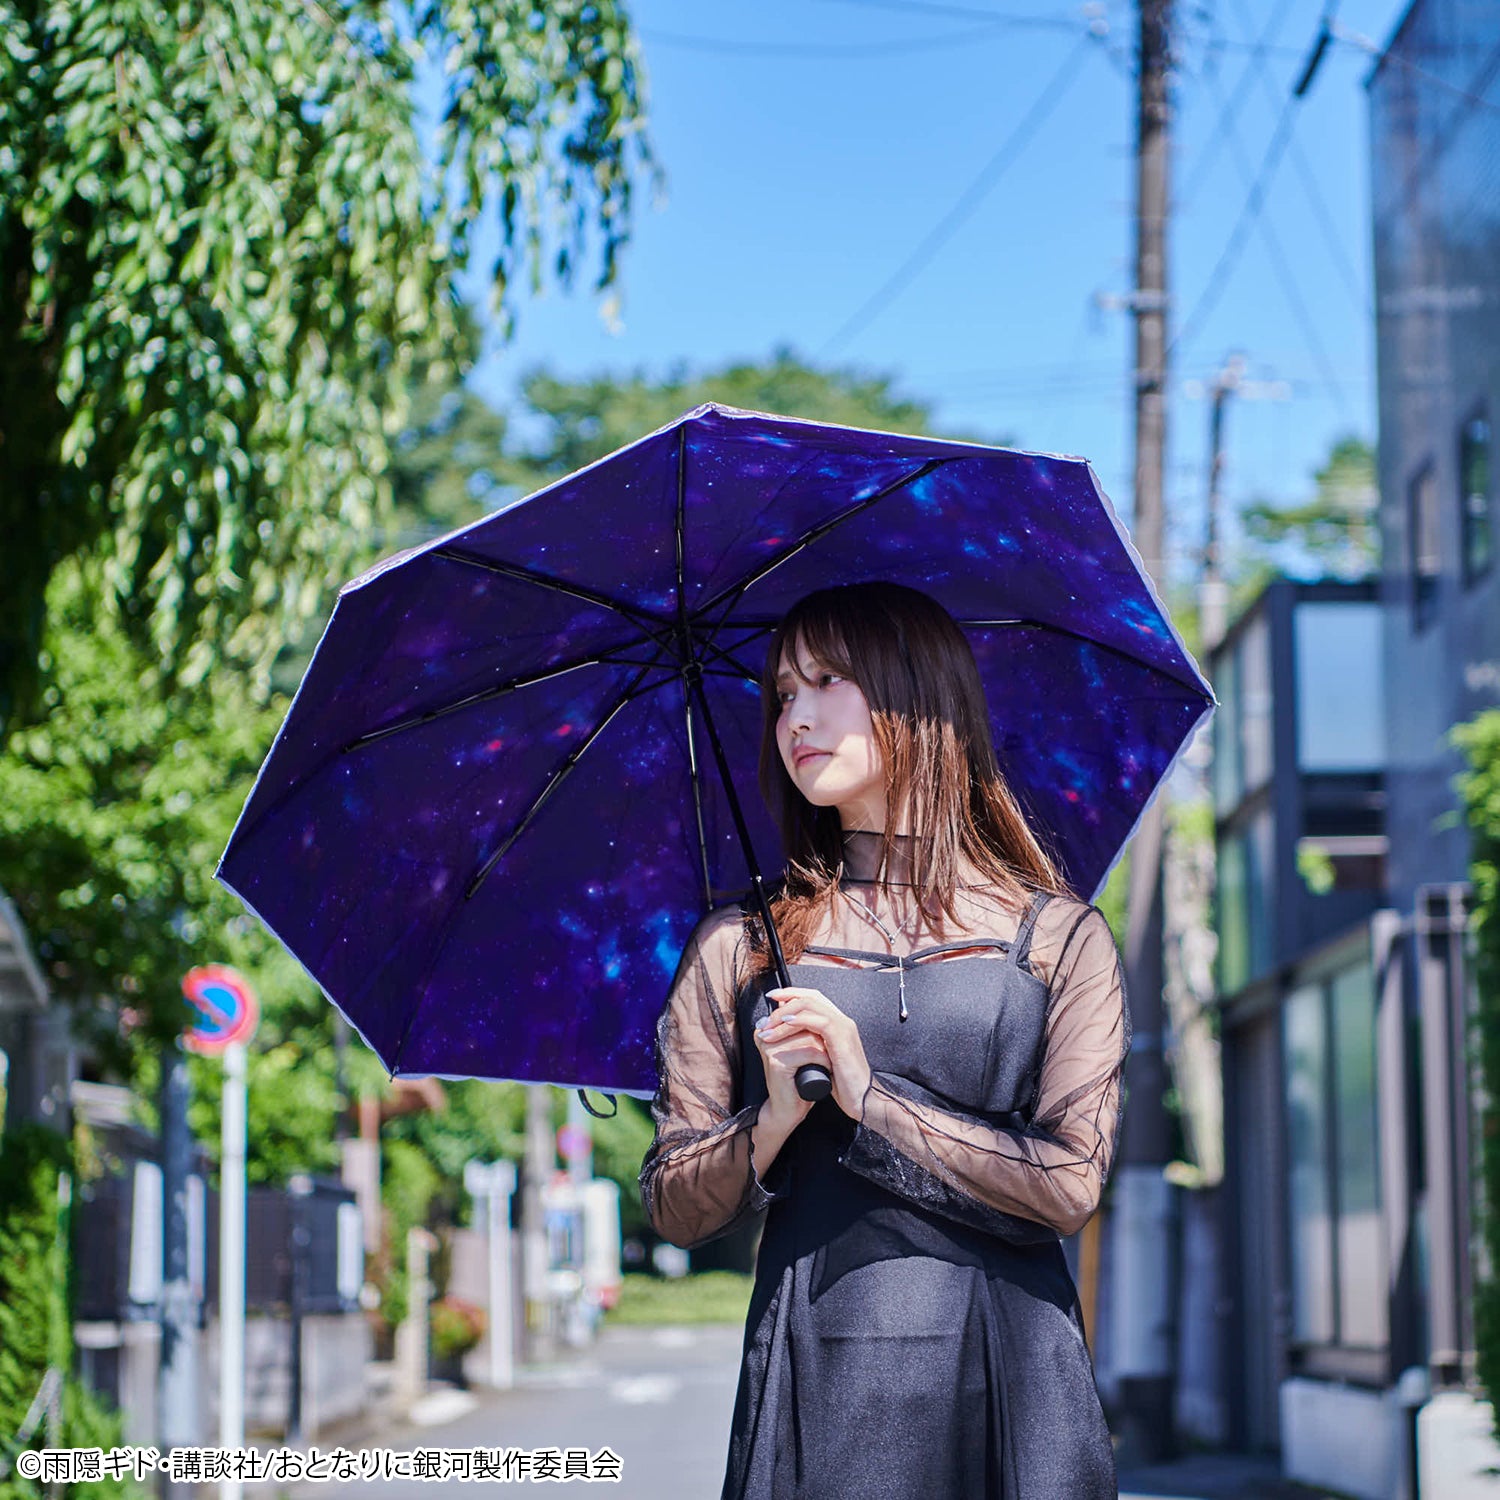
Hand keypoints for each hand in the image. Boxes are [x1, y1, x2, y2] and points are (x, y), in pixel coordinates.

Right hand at [752, 1003, 829, 1128]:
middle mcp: (763, 1034)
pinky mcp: (776, 1061)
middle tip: (830, 1049)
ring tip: (829, 1060)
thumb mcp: (798, 1047)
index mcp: (766, 1027)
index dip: (815, 1021)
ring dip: (825, 1049)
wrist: (788, 1110)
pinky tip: (826, 1068)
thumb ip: (799, 1026)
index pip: (795, 1010)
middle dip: (822, 1036)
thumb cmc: (796, 1079)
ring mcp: (769, 1047)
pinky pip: (808, 1052)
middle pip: (803, 1021)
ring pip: (808, 1036)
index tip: (825, 1037)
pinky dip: (823, 1060)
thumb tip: (809, 1002)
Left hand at [761, 987, 872, 1120]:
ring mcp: (844, 1028)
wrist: (864, 1100)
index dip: (792, 994)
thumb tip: (786, 1037)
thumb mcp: (823, 1060)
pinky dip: (798, 1020)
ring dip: (785, 1013)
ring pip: (811, 1006)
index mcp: (839, 1024)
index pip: (814, 997)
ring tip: (769, 1025)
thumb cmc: (843, 1085)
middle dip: (785, 999)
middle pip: (810, 996)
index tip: (772, 998)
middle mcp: (843, 1021)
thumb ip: (811, 1045)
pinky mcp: (842, 1039)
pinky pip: (818, 1021)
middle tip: (766, 1011)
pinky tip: (784, 1024)